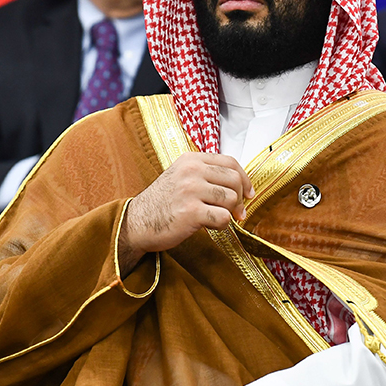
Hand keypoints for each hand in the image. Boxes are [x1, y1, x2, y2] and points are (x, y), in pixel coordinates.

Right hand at [118, 154, 253, 270]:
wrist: (136, 222)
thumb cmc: (162, 203)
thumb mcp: (180, 177)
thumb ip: (205, 174)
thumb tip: (240, 185)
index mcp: (190, 159)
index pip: (230, 162)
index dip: (245, 179)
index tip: (248, 194)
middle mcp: (191, 171)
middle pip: (235, 180)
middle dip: (241, 198)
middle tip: (238, 212)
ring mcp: (190, 190)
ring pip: (231, 198)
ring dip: (230, 213)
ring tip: (218, 219)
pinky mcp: (191, 212)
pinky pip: (223, 217)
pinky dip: (222, 225)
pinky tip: (210, 226)